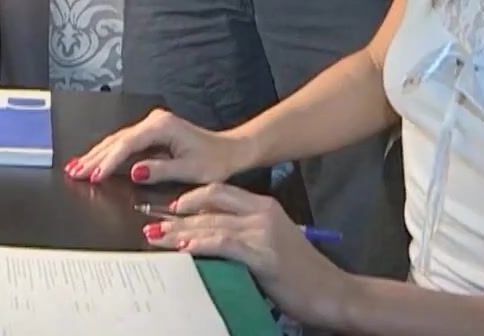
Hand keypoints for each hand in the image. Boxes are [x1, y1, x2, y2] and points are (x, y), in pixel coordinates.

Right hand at [64, 108, 250, 185]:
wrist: (230, 150)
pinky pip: (124, 143)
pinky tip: (95, 161)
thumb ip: (160, 170)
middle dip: (94, 157)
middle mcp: (154, 121)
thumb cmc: (215, 160)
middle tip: (74, 172)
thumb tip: (134, 171)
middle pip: (117, 140)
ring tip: (76, 167)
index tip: (95, 175)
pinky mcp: (151, 133)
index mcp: (162, 127)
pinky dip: (108, 153)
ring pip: (117, 140)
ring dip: (97, 155)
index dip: (109, 161)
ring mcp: (151, 125)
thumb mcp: (190, 170)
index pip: (127, 144)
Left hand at [145, 183, 353, 329]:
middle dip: (177, 216)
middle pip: (210, 204)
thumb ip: (243, 235)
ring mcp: (264, 232)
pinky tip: (184, 249)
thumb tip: (208, 237)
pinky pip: (224, 244)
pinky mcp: (263, 254)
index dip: (191, 199)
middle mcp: (263, 212)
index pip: (220, 192)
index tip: (169, 210)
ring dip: (179, 232)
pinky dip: (200, 244)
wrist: (331, 291)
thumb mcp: (270, 245)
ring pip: (211, 224)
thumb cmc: (301, 273)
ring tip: (156, 238)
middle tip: (151, 224)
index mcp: (264, 206)